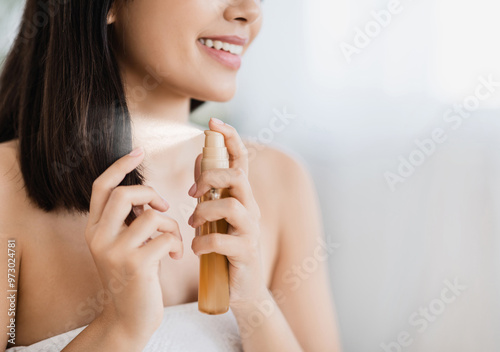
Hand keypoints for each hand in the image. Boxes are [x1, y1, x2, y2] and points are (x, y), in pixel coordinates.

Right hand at [84, 147, 182, 338]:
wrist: (130, 317)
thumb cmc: (135, 276)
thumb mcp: (125, 244)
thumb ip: (130, 221)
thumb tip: (150, 196)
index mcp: (94, 229)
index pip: (101, 187)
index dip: (120, 166)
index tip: (138, 150)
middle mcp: (97, 237)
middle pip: (124, 194)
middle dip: (151, 194)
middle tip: (162, 208)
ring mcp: (114, 251)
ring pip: (151, 216)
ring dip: (170, 225)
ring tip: (172, 241)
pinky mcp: (134, 264)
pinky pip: (165, 237)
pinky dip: (176, 243)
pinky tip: (174, 257)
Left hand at [188, 118, 266, 309]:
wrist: (240, 289)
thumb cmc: (225, 248)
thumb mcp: (216, 214)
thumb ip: (209, 187)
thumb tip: (201, 156)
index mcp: (242, 197)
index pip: (241, 160)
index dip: (230, 138)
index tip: (214, 122)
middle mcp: (250, 209)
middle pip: (238, 177)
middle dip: (211, 178)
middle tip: (192, 194)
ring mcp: (251, 231)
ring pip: (232, 205)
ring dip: (205, 212)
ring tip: (193, 225)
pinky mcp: (246, 252)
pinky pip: (223, 239)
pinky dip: (203, 243)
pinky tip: (196, 249)